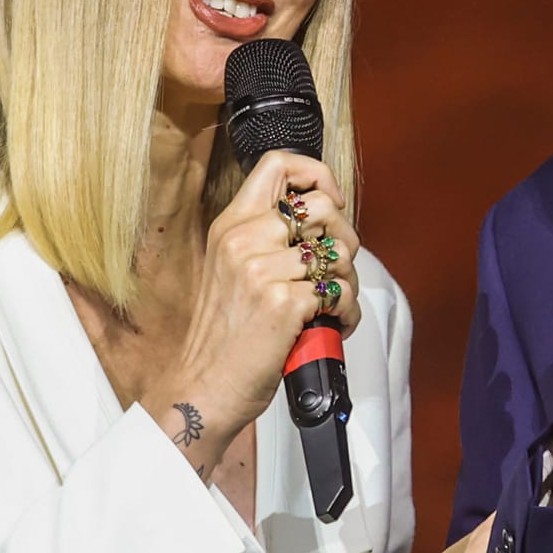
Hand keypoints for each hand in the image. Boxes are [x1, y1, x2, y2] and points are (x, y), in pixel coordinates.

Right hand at [142, 150, 361, 471]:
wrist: (205, 388)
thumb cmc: (225, 336)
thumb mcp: (233, 270)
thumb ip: (266, 239)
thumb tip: (322, 218)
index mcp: (230, 226)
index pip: (277, 164)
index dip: (316, 174)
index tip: (330, 202)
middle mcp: (243, 240)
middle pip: (322, 207)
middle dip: (345, 237)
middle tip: (335, 267)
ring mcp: (262, 271)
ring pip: (340, 253)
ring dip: (348, 282)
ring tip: (332, 305)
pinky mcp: (283, 303)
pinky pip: (341, 291)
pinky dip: (347, 312)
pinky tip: (333, 325)